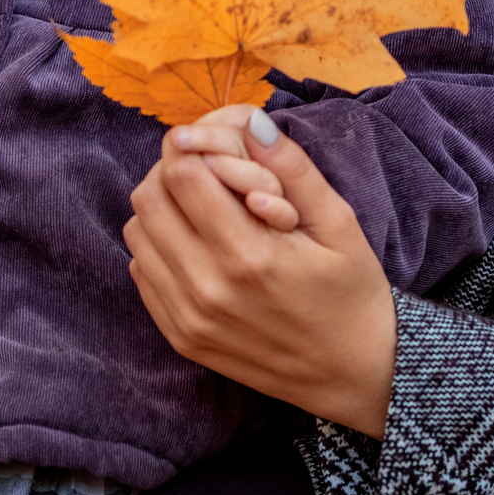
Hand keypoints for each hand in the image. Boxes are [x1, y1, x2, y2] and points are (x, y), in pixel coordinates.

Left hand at [124, 107, 396, 437]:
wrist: (356, 376)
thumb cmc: (352, 294)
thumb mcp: (338, 223)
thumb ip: (291, 167)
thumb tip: (251, 118)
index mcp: (248, 255)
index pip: (182, 173)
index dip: (196, 147)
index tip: (219, 148)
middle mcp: (206, 289)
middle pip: (149, 198)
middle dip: (176, 172)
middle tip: (212, 174)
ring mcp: (188, 319)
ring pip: (137, 233)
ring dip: (164, 209)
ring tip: (207, 211)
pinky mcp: (180, 338)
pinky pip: (141, 273)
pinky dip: (160, 248)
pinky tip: (201, 248)